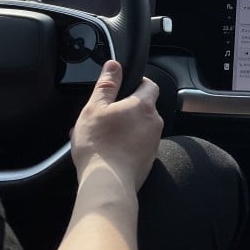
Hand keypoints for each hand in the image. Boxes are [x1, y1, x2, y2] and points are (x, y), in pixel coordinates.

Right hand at [70, 60, 162, 191]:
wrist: (107, 184)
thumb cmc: (99, 145)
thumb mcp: (95, 108)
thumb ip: (106, 84)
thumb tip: (114, 65)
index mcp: (143, 106)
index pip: (149, 85)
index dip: (137, 83)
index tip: (123, 87)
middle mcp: (154, 123)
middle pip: (144, 108)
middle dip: (127, 109)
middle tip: (106, 115)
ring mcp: (153, 144)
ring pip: (140, 128)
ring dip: (126, 128)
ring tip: (103, 136)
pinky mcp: (148, 161)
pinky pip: (138, 147)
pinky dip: (127, 146)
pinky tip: (108, 152)